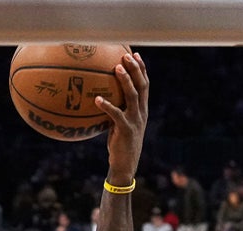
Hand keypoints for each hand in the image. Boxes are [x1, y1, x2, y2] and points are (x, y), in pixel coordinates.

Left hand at [97, 53, 149, 181]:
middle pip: (142, 86)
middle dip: (136, 69)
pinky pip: (116, 115)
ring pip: (133, 96)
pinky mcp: (126, 130)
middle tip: (126, 56)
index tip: (134, 54)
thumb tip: (98, 96)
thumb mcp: (119, 124)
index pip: (145, 85)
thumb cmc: (119, 144)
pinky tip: (97, 99)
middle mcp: (141, 112)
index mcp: (141, 109)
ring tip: (116, 69)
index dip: (141, 69)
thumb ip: (115, 110)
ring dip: (125, 81)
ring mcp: (135, 121)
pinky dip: (107, 106)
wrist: (125, 165)